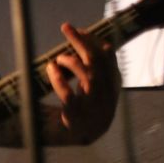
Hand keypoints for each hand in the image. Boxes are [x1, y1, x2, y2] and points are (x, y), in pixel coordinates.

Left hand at [46, 22, 120, 143]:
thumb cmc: (88, 103)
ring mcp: (93, 107)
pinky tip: (51, 69)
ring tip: (58, 58)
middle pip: (97, 62)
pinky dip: (59, 79)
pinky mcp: (77, 117)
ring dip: (70, 61)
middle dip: (81, 41)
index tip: (78, 30)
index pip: (107, 56)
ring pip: (87, 77)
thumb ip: (97, 65)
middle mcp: (107, 95)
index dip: (93, 40)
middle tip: (66, 27)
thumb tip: (95, 40)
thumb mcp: (96, 83)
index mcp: (113, 83)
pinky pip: (69, 96)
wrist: (83, 135)